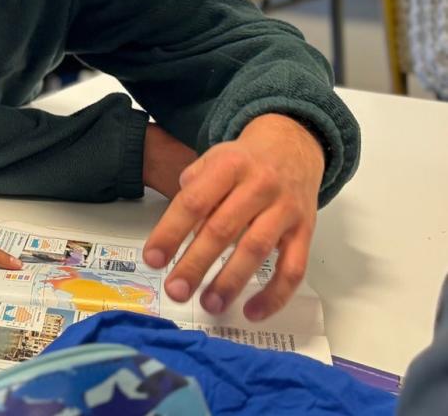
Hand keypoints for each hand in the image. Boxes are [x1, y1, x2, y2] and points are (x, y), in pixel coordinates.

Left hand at [143, 114, 323, 321]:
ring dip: (230, 281)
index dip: (170, 232)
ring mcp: (285, 209)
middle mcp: (259, 185)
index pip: (194, 202)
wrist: (293, 146)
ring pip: (256, 250)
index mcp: (229, 166)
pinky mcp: (306, 231)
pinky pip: (294, 268)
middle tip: (175, 290)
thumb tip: (176, 225)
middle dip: (195, 264)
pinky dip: (275, 294)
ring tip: (209, 304)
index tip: (152, 259)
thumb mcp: (214, 159)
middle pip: (222, 229)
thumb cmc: (243, 161)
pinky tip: (253, 312)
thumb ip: (193, 188)